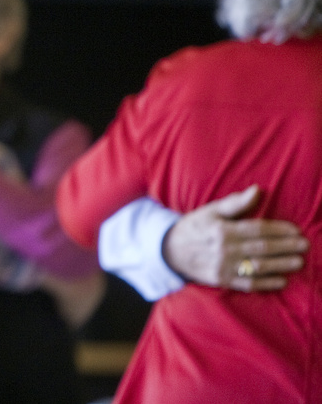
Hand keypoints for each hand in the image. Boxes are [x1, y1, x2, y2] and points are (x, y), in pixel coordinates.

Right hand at [161, 185, 306, 291]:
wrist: (170, 250)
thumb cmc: (194, 227)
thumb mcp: (210, 210)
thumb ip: (235, 203)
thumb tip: (257, 190)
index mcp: (222, 229)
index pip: (257, 229)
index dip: (278, 230)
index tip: (296, 230)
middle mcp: (224, 249)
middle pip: (262, 248)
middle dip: (286, 247)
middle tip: (304, 245)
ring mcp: (224, 266)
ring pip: (259, 266)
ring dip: (281, 265)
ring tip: (299, 262)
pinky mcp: (223, 280)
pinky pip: (248, 284)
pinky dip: (266, 283)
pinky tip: (281, 281)